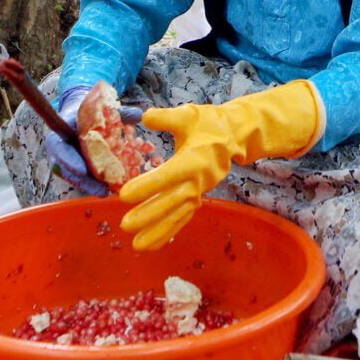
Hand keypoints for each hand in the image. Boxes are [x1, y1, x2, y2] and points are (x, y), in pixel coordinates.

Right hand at [43, 85, 143, 196]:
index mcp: (60, 131)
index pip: (60, 147)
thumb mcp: (99, 106)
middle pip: (67, 169)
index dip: (69, 160)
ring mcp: (66, 160)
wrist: (78, 114)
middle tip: (101, 190)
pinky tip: (108, 188)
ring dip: (90, 186)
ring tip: (106, 192)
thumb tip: (138, 114)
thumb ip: (118, 112)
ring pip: (75, 177)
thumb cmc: (87, 110)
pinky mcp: (74, 167)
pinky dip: (94, 183)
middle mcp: (60, 149)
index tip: (82, 170)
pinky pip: (82, 178)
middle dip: (84, 181)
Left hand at [119, 80, 321, 250]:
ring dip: (157, 230)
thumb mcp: (188, 114)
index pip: (169, 175)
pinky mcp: (197, 199)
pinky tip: (149, 244)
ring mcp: (198, 192)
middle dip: (149, 214)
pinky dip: (167, 232)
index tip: (125, 194)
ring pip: (177, 215)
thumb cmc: (208, 124)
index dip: (148, 185)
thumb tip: (144, 117)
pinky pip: (182, 219)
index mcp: (194, 159)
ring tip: (136, 244)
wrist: (234, 137)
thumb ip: (166, 117)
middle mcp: (197, 180)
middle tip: (125, 224)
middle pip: (172, 201)